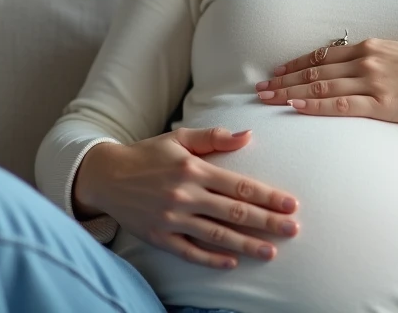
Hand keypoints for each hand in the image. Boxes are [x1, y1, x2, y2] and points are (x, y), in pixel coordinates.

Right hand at [72, 127, 299, 269]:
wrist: (106, 176)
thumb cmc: (148, 154)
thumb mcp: (180, 138)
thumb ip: (215, 137)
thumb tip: (248, 135)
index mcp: (194, 169)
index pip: (240, 185)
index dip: (268, 196)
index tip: (290, 204)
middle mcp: (185, 195)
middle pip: (234, 211)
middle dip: (266, 222)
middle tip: (292, 229)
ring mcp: (172, 218)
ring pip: (216, 235)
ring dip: (246, 245)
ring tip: (271, 251)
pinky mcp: (159, 237)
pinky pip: (190, 252)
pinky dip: (211, 259)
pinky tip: (232, 262)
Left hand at [254, 38, 397, 143]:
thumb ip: (378, 60)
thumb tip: (359, 66)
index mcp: (372, 47)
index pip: (324, 55)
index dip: (296, 64)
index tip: (276, 71)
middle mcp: (367, 60)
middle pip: (315, 70)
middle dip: (284, 79)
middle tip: (259, 88)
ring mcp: (373, 82)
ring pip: (320, 87)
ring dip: (290, 93)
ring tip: (267, 99)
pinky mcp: (382, 104)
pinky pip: (340, 105)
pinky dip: (314, 105)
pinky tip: (295, 107)